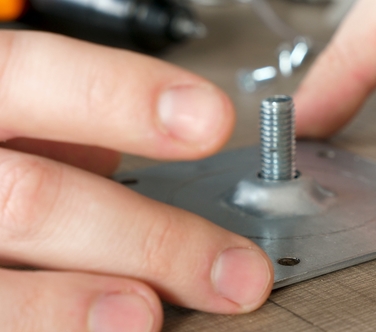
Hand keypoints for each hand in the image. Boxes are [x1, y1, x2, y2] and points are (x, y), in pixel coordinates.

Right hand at [0, 31, 272, 330]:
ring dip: (78, 306)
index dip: (124, 96)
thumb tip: (174, 134)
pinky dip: (51, 329)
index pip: (37, 76)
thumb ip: (78, 123)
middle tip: (236, 271)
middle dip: (151, 240)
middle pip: (38, 200)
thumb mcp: (20, 115)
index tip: (210, 120)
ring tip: (147, 316)